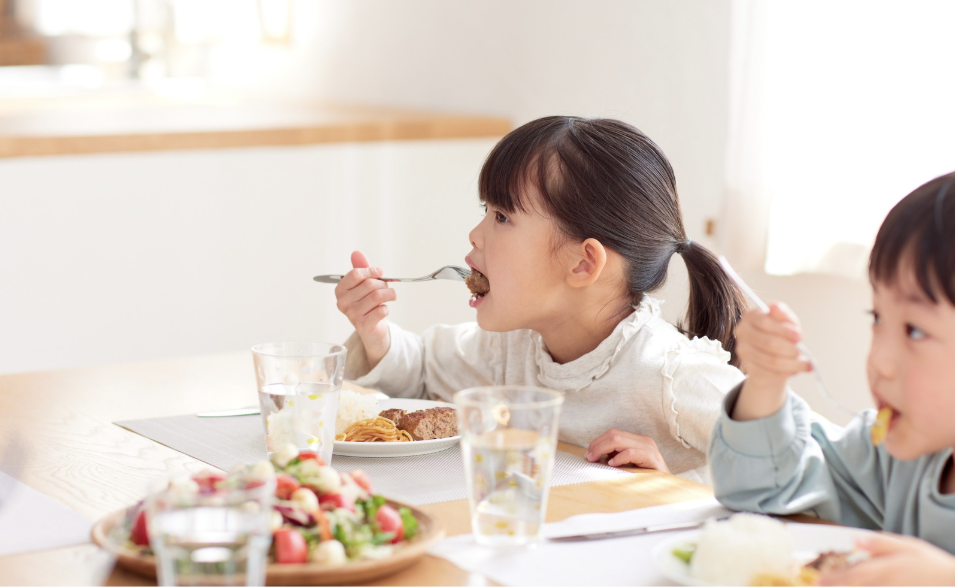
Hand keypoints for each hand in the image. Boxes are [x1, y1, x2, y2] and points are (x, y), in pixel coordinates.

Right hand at [334, 250, 395, 367]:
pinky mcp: (362, 325)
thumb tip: (356, 253)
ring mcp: (351, 314)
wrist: (371, 329)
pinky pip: (381, 310)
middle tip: (387, 288)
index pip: (355, 274)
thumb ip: (361, 268)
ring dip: (389, 294)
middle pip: (369, 285)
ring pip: (377, 296)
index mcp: (340, 290)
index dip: (371, 271)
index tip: (380, 273)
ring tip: (391, 296)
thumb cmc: (367, 304)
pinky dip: (387, 308)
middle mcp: (342, 302)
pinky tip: (383, 310)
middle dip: (383, 284)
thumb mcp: (364, 284)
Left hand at [584, 429, 670, 472]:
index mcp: (637, 440)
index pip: (613, 433)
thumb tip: (595, 455)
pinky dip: (618, 458)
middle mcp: (643, 440)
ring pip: (619, 440)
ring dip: (603, 450)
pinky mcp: (652, 457)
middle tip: (589, 458)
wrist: (667, 489)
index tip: (588, 454)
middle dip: (597, 445)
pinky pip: (631, 452)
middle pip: (614, 435)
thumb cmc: (645, 479)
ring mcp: (649, 447)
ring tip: (596, 460)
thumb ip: (615, 457)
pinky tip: (612, 465)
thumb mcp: (628, 465)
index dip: (598, 442)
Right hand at [732, 302, 810, 420]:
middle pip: (768, 343)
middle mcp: (742, 333)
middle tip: (802, 352)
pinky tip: (794, 370)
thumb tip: (775, 306)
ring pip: (771, 361)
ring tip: (805, 364)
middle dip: (789, 348)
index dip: (783, 330)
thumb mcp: (786, 321)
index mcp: (750, 316)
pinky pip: (770, 374)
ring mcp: (743, 351)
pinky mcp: (749, 368)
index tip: (799, 336)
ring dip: (792, 364)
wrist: (772, 353)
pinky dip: (786, 373)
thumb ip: (783, 314)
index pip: (764, 323)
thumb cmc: (780, 333)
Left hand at [819, 532, 954, 585]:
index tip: (819, 581)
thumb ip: (881, 544)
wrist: (954, 584)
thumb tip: (857, 539)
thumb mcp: (910, 547)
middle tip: (820, 586)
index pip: (856, 575)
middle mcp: (888, 585)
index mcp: (888, 569)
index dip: (836, 579)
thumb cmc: (933, 566)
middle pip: (858, 586)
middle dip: (838, 587)